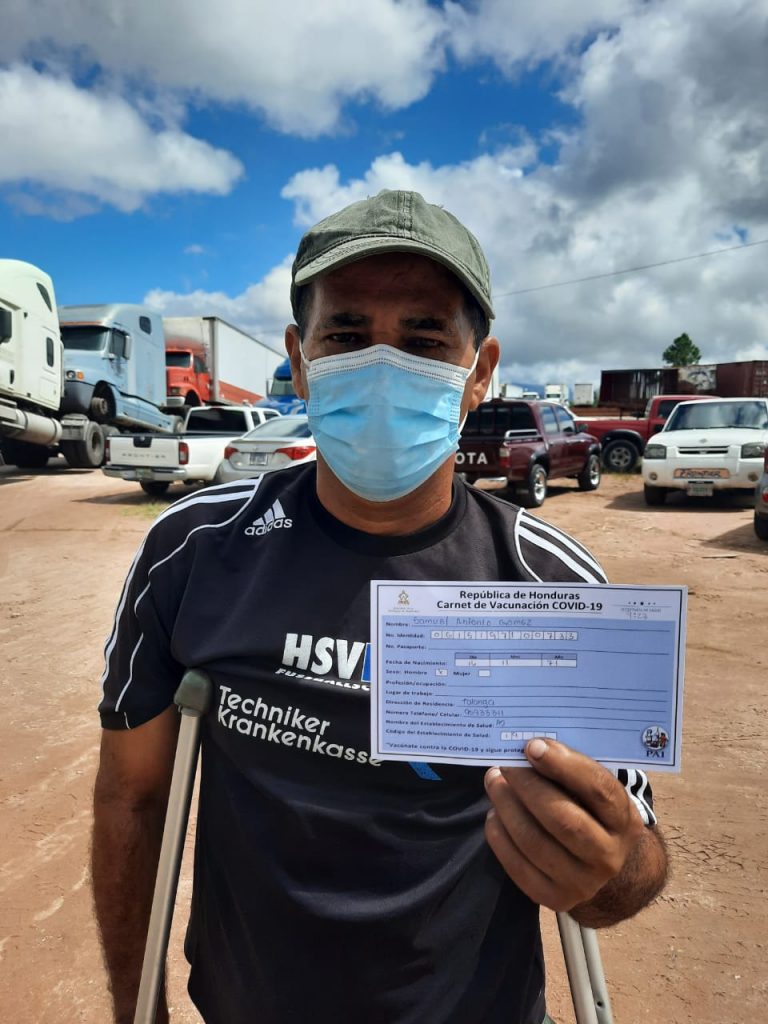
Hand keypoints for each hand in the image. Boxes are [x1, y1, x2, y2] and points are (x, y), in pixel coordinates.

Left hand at [484, 737, 645, 913]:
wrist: (603, 864)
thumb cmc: (591, 811)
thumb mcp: (596, 790)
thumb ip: (572, 768)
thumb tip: (533, 746)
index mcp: (625, 820)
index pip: (598, 790)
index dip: (563, 766)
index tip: (532, 746)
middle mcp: (609, 856)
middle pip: (563, 819)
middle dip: (528, 787)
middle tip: (505, 765)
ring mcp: (583, 883)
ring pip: (535, 843)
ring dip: (507, 808)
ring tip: (494, 783)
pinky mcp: (556, 899)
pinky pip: (519, 867)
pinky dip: (500, 837)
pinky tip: (494, 815)